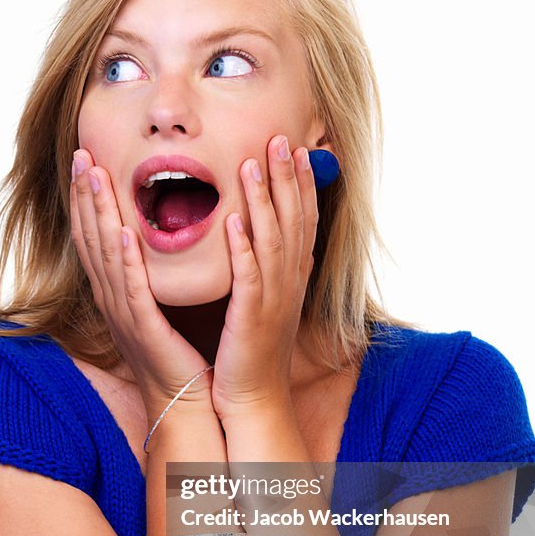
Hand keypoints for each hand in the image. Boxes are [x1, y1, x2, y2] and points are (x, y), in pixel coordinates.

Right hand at [68, 148, 214, 415]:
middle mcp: (111, 297)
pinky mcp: (142, 329)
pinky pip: (132, 289)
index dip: (86, 197)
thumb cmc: (179, 351)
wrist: (184, 399)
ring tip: (94, 178)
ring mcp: (123, 313)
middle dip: (85, 194)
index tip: (86, 159)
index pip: (94, 234)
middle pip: (90, 237)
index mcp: (116, 289)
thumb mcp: (160, 301)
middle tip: (81, 154)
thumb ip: (154, 269)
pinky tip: (123, 233)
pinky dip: (125, 261)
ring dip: (98, 214)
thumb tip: (154, 233)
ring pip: (105, 255)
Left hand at [211, 134, 318, 419]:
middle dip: (287, 178)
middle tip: (280, 138)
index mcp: (291, 276)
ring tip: (253, 164)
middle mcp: (289, 282)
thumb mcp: (262, 299)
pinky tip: (233, 223)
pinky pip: (248, 278)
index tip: (295, 148)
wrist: (253, 397)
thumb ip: (261, 265)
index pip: (301, 220)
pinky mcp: (251, 319)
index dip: (300, 183)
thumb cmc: (250, 347)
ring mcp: (273, 300)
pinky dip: (243, 249)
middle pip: (293, 220)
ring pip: (273, 241)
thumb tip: (252, 232)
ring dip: (264, 201)